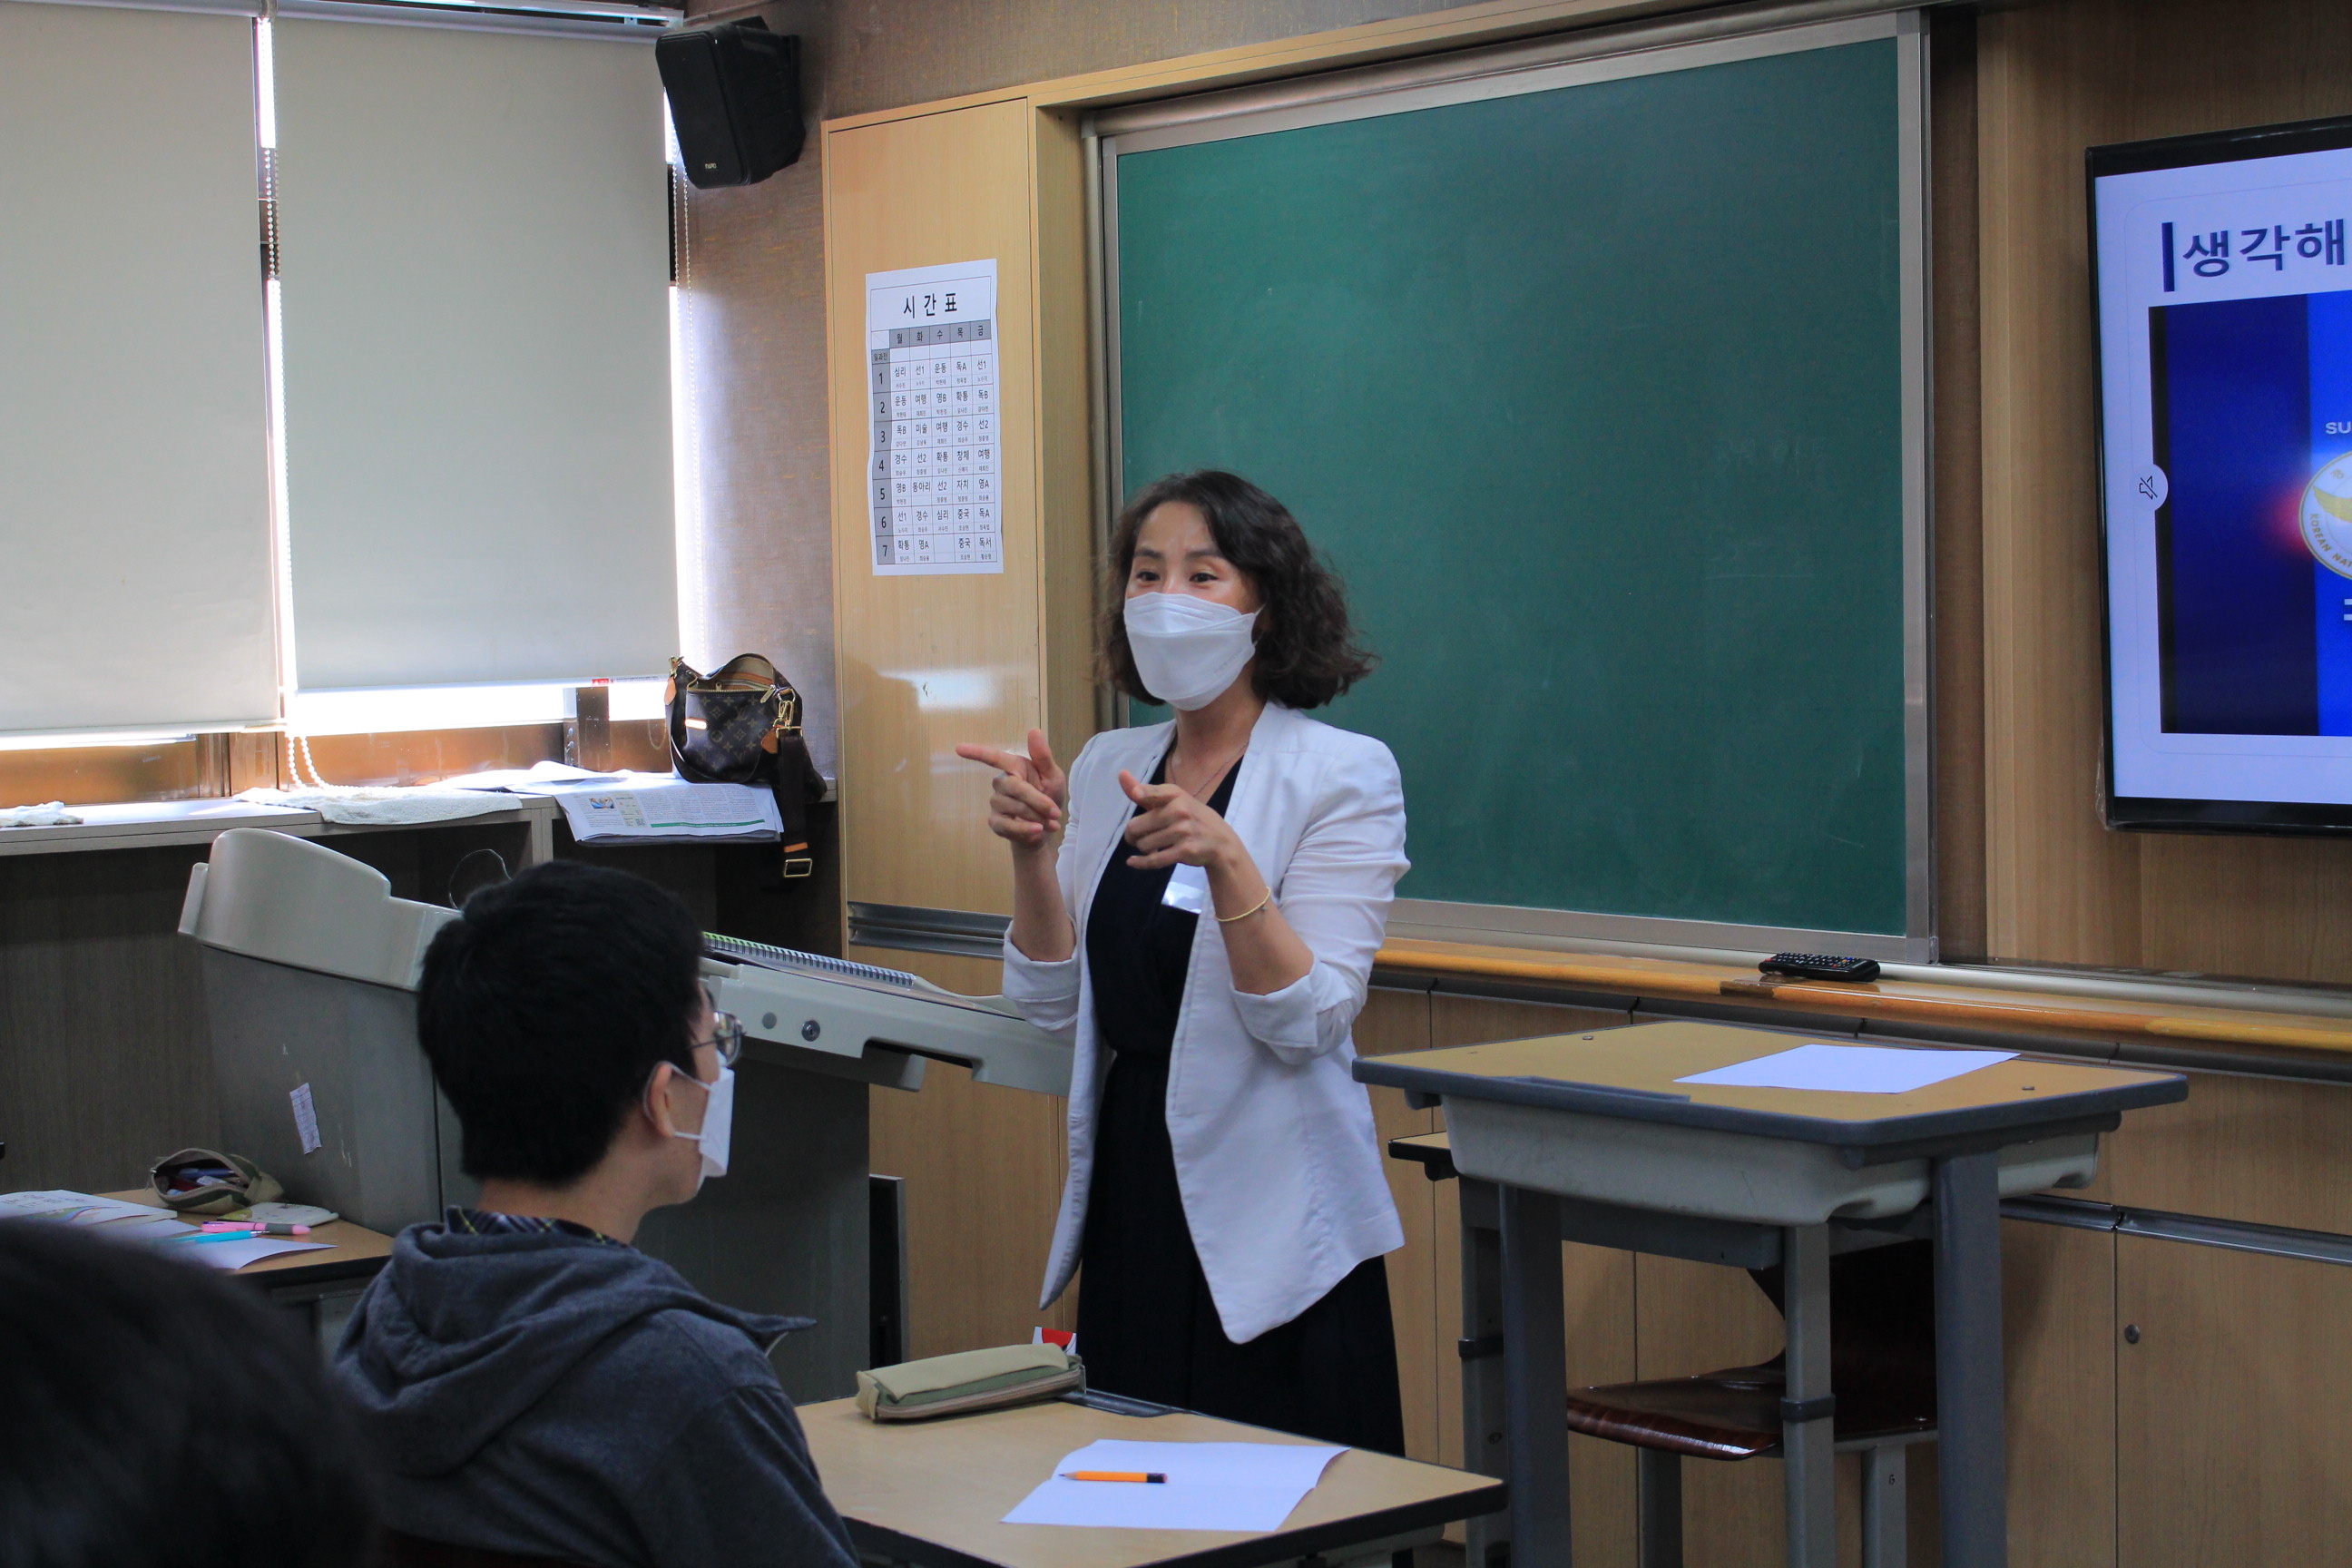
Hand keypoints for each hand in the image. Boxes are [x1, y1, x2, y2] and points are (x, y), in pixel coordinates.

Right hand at [955, 730, 1067, 850]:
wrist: (1047, 826)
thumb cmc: (1049, 795)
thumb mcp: (1053, 776)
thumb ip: (1043, 756)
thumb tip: (1034, 730)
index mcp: (1014, 767)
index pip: (993, 757)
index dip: (976, 752)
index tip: (959, 748)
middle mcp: (1001, 783)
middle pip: (1014, 786)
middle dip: (1038, 800)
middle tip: (1055, 812)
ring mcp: (996, 803)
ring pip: (1014, 807)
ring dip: (1036, 816)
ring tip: (1048, 822)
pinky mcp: (995, 822)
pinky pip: (1007, 825)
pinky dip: (1026, 829)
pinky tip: (1038, 831)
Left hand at [1117, 769, 1243, 870]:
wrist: (1221, 842)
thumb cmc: (1192, 818)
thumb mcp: (1174, 801)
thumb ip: (1146, 792)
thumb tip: (1121, 774)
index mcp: (1176, 795)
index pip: (1157, 793)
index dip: (1144, 793)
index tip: (1137, 794)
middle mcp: (1180, 811)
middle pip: (1136, 826)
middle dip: (1132, 834)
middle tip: (1139, 836)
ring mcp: (1183, 831)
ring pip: (1143, 844)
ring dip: (1142, 848)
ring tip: (1152, 845)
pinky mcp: (1185, 851)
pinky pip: (1155, 860)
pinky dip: (1140, 863)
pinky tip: (1133, 861)